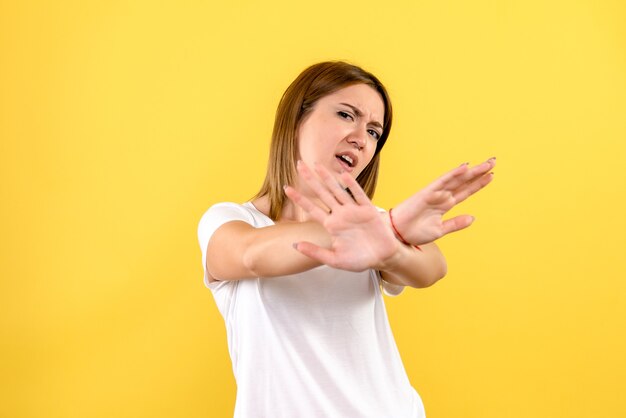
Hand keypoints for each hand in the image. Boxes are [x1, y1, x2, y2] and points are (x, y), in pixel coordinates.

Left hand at [284, 161, 399, 271]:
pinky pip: (358, 195)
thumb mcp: (334, 259)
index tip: (286, 188)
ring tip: (317, 164)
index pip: (312, 209)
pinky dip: (351, 186)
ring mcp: (354, 211)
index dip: (299, 199)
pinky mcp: (367, 210)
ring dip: (328, 177)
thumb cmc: (359, 260)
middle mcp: (340, 215)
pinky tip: (343, 175)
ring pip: (338, 190)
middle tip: (298, 164)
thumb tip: (295, 245)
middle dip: (310, 179)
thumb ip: (315, 252)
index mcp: (331, 225)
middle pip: (322, 193)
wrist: (381, 258)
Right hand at [391, 158, 495, 244]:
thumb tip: (473, 218)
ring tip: (487, 163)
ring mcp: (436, 193)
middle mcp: (442, 196)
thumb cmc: (414, 232)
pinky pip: (442, 181)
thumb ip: (455, 223)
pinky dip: (454, 174)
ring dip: (471, 171)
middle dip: (479, 172)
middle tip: (493, 161)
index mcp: (446, 205)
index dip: (478, 184)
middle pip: (464, 182)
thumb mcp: (440, 230)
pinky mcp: (427, 192)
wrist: (397, 235)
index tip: (491, 175)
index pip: (465, 191)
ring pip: (457, 179)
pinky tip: (465, 167)